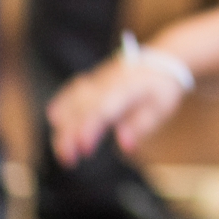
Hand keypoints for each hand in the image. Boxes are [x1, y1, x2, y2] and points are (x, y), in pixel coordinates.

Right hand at [47, 54, 185, 163]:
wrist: (163, 59)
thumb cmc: (162, 88)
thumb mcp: (161, 109)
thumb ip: (140, 126)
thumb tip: (125, 146)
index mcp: (129, 87)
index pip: (104, 107)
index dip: (90, 127)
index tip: (83, 148)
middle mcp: (110, 80)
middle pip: (83, 106)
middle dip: (70, 133)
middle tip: (68, 160)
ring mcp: (100, 78)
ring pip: (74, 99)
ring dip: (64, 124)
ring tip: (63, 150)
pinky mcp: (94, 80)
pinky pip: (73, 90)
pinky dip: (63, 104)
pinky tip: (55, 120)